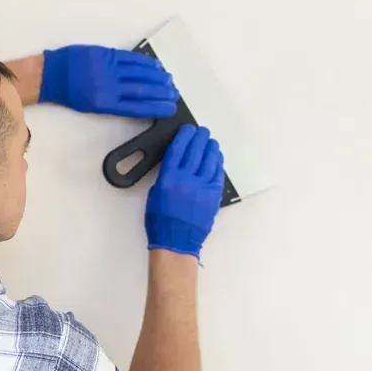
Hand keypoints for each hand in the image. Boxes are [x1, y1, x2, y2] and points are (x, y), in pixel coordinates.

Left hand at [40, 45, 178, 117]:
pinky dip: (145, 62)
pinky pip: (130, 58)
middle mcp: (109, 87)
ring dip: (157, 77)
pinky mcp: (106, 54)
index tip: (170, 108)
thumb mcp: (92, 105)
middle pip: (143, 90)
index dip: (157, 107)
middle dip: (162, 92)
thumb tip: (137, 98)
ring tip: (169, 80)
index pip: (138, 107)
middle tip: (174, 93)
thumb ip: (115, 102)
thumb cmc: (70, 93)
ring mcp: (108, 69)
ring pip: (140, 73)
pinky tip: (155, 65)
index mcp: (106, 104)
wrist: (52, 74)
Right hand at [145, 125, 223, 258]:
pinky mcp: (213, 196)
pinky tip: (216, 157)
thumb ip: (166, 176)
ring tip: (211, 141)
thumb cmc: (160, 220)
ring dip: (211, 148)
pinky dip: (217, 163)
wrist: (176, 241)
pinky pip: (217, 174)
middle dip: (200, 138)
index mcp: (168, 178)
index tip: (188, 129)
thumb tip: (178, 164)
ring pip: (209, 160)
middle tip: (203, 131)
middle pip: (195, 151)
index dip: (184, 136)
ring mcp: (201, 187)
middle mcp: (186, 180)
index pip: (178, 149)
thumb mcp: (154, 193)